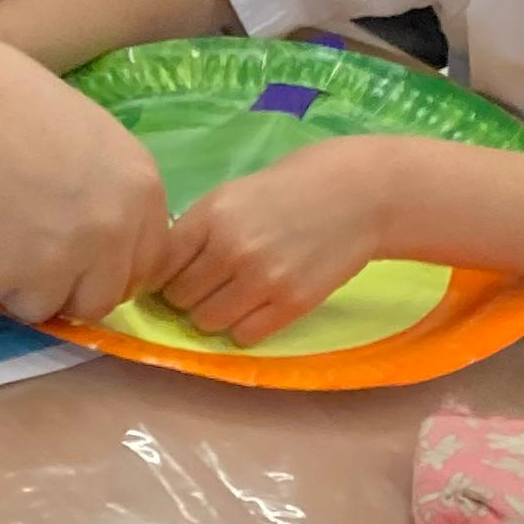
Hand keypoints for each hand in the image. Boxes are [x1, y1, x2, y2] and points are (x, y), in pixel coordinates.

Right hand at [0, 8, 172, 324]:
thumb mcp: (85, 134)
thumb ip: (103, 190)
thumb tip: (92, 238)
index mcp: (138, 190)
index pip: (144, 264)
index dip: (105, 266)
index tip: (75, 257)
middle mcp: (106, 233)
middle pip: (97, 300)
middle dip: (62, 287)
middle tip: (23, 254)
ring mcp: (50, 263)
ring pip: (38, 306)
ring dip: (12, 282)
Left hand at [158, 143, 388, 343]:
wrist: (363, 192)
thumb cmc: (293, 187)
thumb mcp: (234, 193)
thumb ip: (199, 230)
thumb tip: (161, 271)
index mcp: (211, 216)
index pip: (160, 267)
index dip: (161, 276)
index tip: (172, 277)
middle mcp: (231, 249)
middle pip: (178, 299)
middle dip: (186, 298)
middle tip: (206, 287)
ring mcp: (262, 280)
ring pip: (206, 322)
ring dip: (212, 316)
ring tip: (232, 297)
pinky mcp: (291, 304)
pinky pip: (244, 336)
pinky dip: (243, 328)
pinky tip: (255, 308)